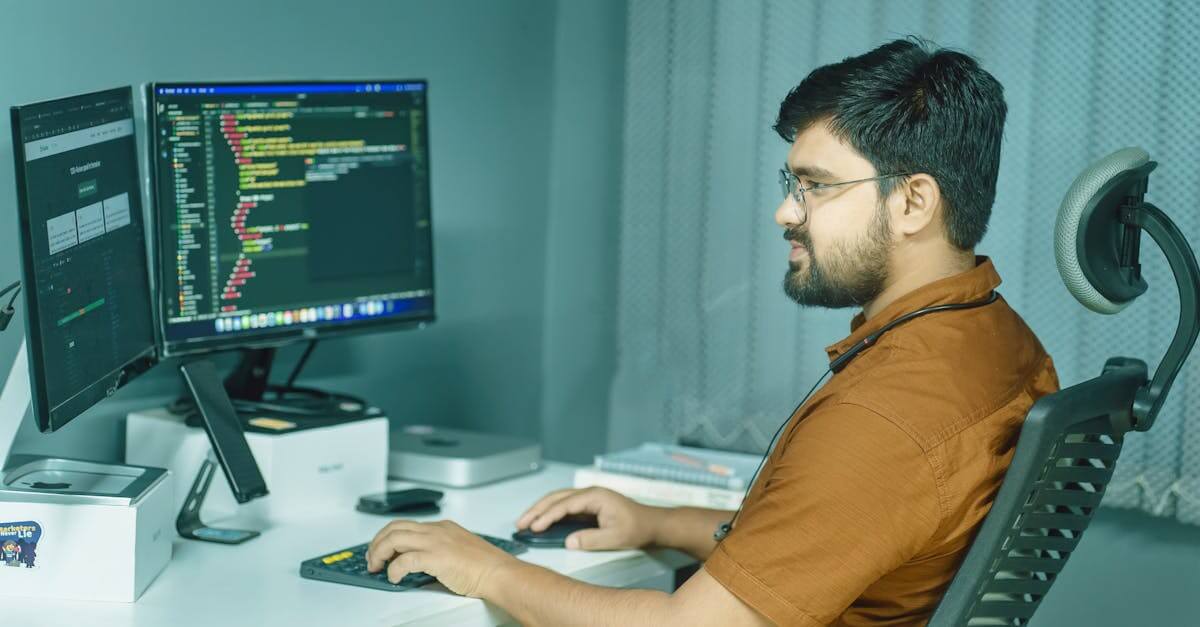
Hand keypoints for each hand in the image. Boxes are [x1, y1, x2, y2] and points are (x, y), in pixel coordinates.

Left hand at [366, 519, 517, 597]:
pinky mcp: (436, 557)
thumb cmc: (484, 566)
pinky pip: (405, 560)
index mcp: (442, 527)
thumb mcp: (457, 550)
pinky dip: (394, 569)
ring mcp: (436, 542)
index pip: (405, 525)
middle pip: (394, 528)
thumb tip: (415, 561)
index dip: (388, 537)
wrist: (499, 573)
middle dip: (377, 543)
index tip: (382, 550)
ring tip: (377, 567)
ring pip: (394, 538)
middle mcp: (436, 530)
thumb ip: (437, 551)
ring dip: (379, 553)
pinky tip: (394, 577)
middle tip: (372, 559)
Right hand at [515, 487, 663, 550]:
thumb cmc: (638, 527)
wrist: (653, 524)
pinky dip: (551, 513)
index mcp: (595, 496)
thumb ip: (590, 539)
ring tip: (526, 522)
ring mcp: (589, 498)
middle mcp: (589, 494)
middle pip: (556, 498)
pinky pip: (565, 506)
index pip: (564, 505)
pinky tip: (542, 522)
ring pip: (558, 500)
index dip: (547, 516)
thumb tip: (568, 541)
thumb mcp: (615, 538)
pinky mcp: (589, 505)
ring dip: (541, 510)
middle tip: (520, 523)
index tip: (534, 527)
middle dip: (536, 510)